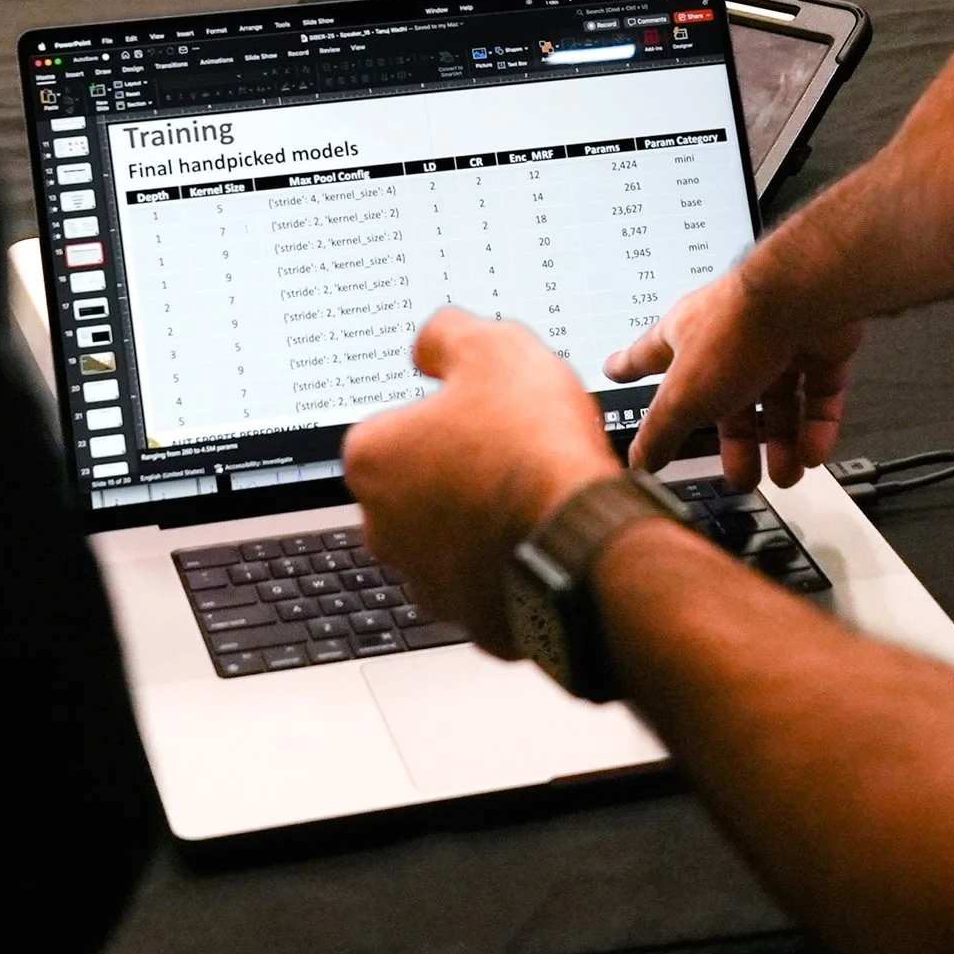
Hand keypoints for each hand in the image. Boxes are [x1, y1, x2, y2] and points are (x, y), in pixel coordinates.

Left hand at [343, 308, 621, 654]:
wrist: (581, 545)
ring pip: (452, 533)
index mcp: (371, 459)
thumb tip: (429, 345)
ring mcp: (424, 578)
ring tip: (536, 493)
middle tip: (515, 448)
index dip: (448, 413)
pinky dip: (509, 561)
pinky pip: (486, 578)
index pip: (397, 425)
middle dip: (462, 468)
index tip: (486, 411)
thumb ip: (447, 336)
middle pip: (420, 482)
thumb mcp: (494, 349)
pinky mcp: (468, 618)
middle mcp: (382, 526)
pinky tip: (545, 536)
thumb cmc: (533, 450)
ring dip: (484, 516)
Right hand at [606, 267, 864, 490]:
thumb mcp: (683, 396)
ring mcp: (776, 343)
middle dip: (735, 443)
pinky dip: (815, 428)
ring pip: (777, 403)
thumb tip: (639, 462)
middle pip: (727, 401)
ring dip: (780, 444)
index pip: (647, 356)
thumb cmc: (738, 328)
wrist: (804, 298)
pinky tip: (810, 454)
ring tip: (784, 477)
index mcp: (684, 340)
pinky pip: (816, 396)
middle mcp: (729, 339)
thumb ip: (660, 432)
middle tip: (739, 474)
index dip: (628, 367)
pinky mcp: (818, 348)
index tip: (614, 370)